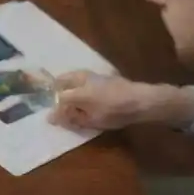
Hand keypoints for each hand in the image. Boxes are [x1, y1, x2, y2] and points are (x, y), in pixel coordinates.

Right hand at [47, 70, 192, 130]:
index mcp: (76, 90)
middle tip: (63, 108)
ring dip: (70, 89)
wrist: (143, 100)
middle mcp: (81, 78)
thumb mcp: (91, 120)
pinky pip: (83, 78)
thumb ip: (70, 118)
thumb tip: (51, 118)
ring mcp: (92, 74)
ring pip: (72, 78)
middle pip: (62, 82)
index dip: (56, 109)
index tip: (57, 120)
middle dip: (59, 93)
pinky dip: (80, 86)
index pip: (57, 98)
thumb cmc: (115, 112)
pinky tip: (89, 98)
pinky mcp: (102, 75)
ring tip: (75, 103)